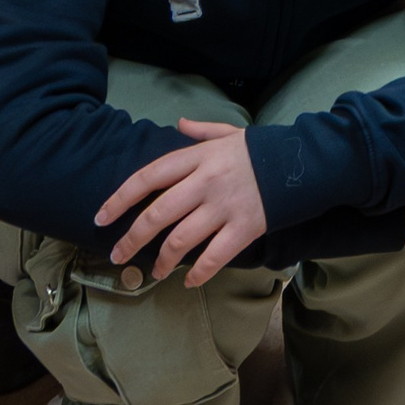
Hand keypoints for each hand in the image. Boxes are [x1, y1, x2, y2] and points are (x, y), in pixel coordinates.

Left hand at [98, 119, 267, 287]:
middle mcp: (205, 183)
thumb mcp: (230, 133)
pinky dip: (197, 274)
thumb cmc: (262, 149)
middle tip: (118, 255)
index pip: (148, 178)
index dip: (119, 198)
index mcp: (198, 158)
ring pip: (180, 241)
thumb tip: (180, 123)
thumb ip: (201, 131)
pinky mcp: (244, 229)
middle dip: (131, 239)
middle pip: (157, 215)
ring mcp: (224, 208)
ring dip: (162, 261)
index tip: (101, 218)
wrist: (304, 162)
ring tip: (154, 271)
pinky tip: (188, 280)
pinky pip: (213, 258)